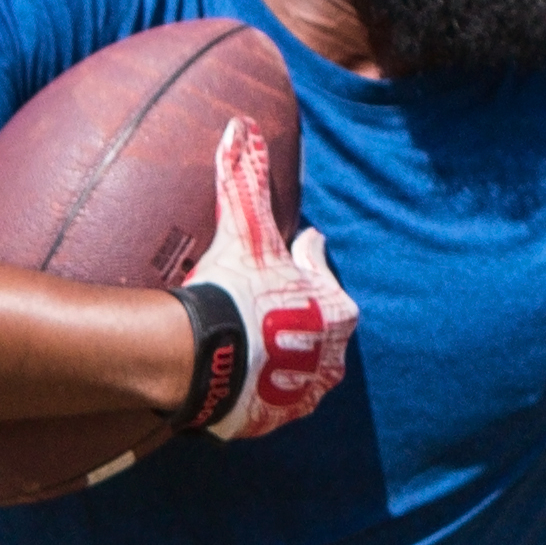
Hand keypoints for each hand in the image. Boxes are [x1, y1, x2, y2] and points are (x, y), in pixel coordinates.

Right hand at [192, 118, 357, 438]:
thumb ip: (244, 176)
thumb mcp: (244, 227)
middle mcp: (334, 356)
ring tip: (246, 342)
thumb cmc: (235, 288)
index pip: (322, 275)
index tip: (287, 255)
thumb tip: (240, 124)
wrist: (207, 358)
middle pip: (314, 326)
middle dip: (292, 312)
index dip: (302, 262)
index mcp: (338, 309)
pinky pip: (270, 401)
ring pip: (296, 368)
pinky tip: (236, 376)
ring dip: (277, 355)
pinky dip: (256, 389)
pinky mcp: (274, 420)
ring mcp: (305, 394)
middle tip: (261, 302)